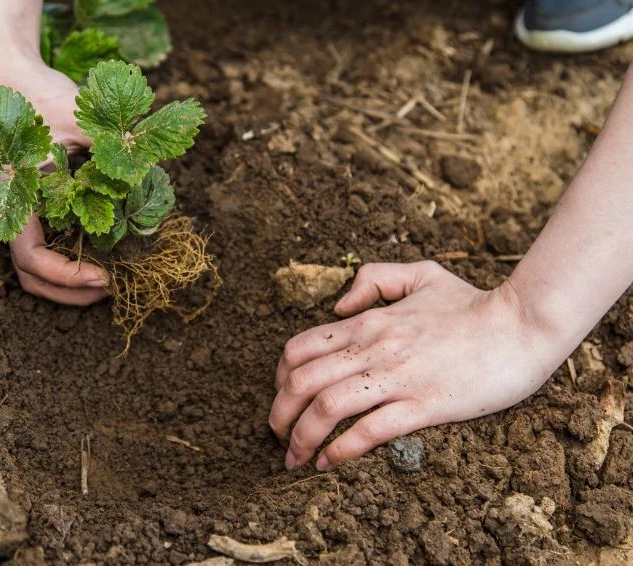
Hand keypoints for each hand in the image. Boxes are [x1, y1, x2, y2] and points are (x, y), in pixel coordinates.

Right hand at [0, 53, 109, 304]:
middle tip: (112, 289)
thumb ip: (108, 146)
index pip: (31, 257)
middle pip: (30, 276)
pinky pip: (45, 247)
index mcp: (14, 197)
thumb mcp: (78, 117)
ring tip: (108, 281)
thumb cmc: (40, 95)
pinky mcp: (32, 207)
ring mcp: (19, 212)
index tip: (104, 276)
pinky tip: (100, 256)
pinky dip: (69, 263)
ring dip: (69, 284)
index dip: (66, 275)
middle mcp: (10, 212)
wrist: (12, 75)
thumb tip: (147, 174)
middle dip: (70, 292)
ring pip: (35, 268)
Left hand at [269, 261, 561, 470]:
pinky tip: (330, 463)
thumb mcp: (420, 274)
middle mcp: (373, 348)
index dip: (279, 377)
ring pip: (327, 409)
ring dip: (301, 438)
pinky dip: (341, 450)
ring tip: (294, 458)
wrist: (522, 324)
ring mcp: (397, 377)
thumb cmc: (472, 303)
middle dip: (279, 414)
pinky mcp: (424, 404)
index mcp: (367, 322)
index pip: (299, 348)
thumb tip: (338, 307)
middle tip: (277, 435)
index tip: (282, 397)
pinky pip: (369, 431)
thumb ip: (374, 279)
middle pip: (301, 382)